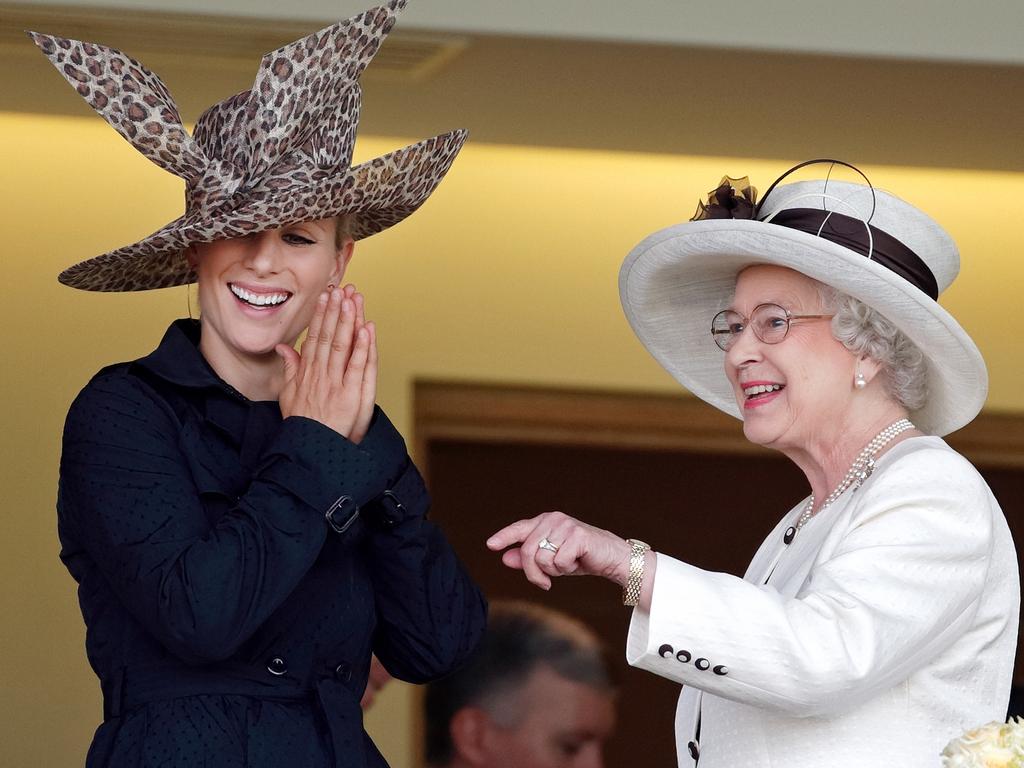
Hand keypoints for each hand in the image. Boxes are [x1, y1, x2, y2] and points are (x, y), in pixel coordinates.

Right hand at [275, 284, 377, 442]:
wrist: (308, 448)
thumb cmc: (301, 424)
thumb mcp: (287, 394)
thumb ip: (289, 369)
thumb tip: (284, 348)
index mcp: (307, 372)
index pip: (314, 337)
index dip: (321, 315)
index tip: (325, 296)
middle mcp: (320, 374)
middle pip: (328, 336)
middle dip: (334, 311)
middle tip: (340, 289)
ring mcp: (335, 383)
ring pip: (342, 346)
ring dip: (347, 321)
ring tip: (352, 299)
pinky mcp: (350, 394)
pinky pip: (357, 367)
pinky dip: (362, 347)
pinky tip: (366, 329)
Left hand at [486, 511, 631, 590]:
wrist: (611, 558)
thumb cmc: (580, 558)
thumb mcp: (551, 560)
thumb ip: (529, 558)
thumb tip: (505, 558)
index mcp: (545, 521)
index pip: (520, 529)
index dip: (504, 537)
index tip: (490, 545)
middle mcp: (553, 519)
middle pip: (527, 551)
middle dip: (533, 573)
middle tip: (545, 583)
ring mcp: (565, 525)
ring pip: (542, 558)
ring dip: (554, 570)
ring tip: (568, 565)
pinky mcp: (577, 535)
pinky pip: (559, 562)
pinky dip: (567, 569)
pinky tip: (577, 562)